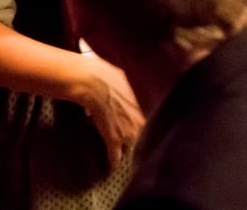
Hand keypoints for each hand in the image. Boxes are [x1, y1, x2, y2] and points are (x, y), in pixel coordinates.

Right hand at [77, 53, 144, 169]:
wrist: (96, 85)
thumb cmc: (110, 78)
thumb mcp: (127, 81)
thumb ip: (130, 89)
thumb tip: (126, 86)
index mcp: (146, 107)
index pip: (150, 123)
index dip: (146, 128)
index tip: (146, 134)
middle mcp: (140, 122)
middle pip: (142, 136)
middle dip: (138, 141)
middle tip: (136, 146)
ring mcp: (128, 133)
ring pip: (130, 147)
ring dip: (125, 151)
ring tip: (124, 157)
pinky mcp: (113, 140)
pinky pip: (114, 156)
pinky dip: (113, 163)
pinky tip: (113, 169)